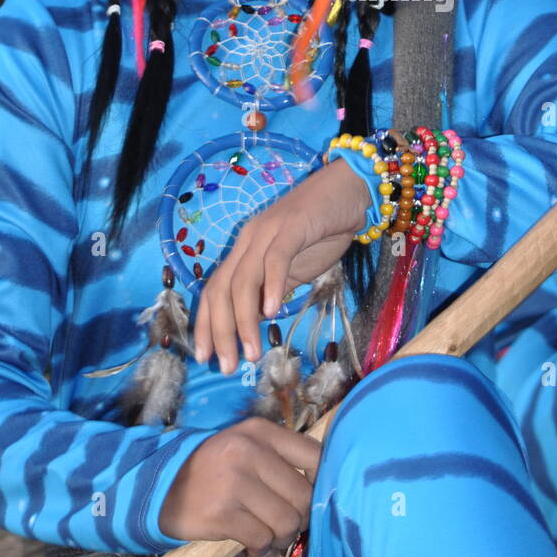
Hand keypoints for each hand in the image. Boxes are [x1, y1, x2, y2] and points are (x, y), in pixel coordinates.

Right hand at [159, 417, 320, 555]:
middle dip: (301, 517)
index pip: (314, 456)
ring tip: (270, 535)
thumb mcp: (246, 446)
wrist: (162, 486)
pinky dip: (261, 546)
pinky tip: (252, 542)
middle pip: (303, 495)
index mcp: (261, 431)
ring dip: (282, 536)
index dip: (320, 482)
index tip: (310, 496)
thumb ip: (281, 457)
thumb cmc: (216, 468)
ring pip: (286, 521)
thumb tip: (322, 487)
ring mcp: (234, 482)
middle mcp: (249, 451)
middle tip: (287, 523)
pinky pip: (262, 538)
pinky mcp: (221, 513)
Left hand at [194, 156, 371, 371]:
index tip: (206, 358)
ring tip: (251, 351)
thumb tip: (255, 322)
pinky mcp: (292, 225)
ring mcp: (268, 231)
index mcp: (245, 250)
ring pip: (243, 280)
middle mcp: (249, 240)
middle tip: (228, 366)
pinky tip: (272, 312)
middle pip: (221, 290)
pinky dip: (271, 285)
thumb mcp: (294, 268)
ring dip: (244, 320)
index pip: (214, 291)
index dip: (206, 325)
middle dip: (220, 331)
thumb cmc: (324, 229)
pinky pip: (275, 259)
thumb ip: (273, 289)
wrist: (351, 189)